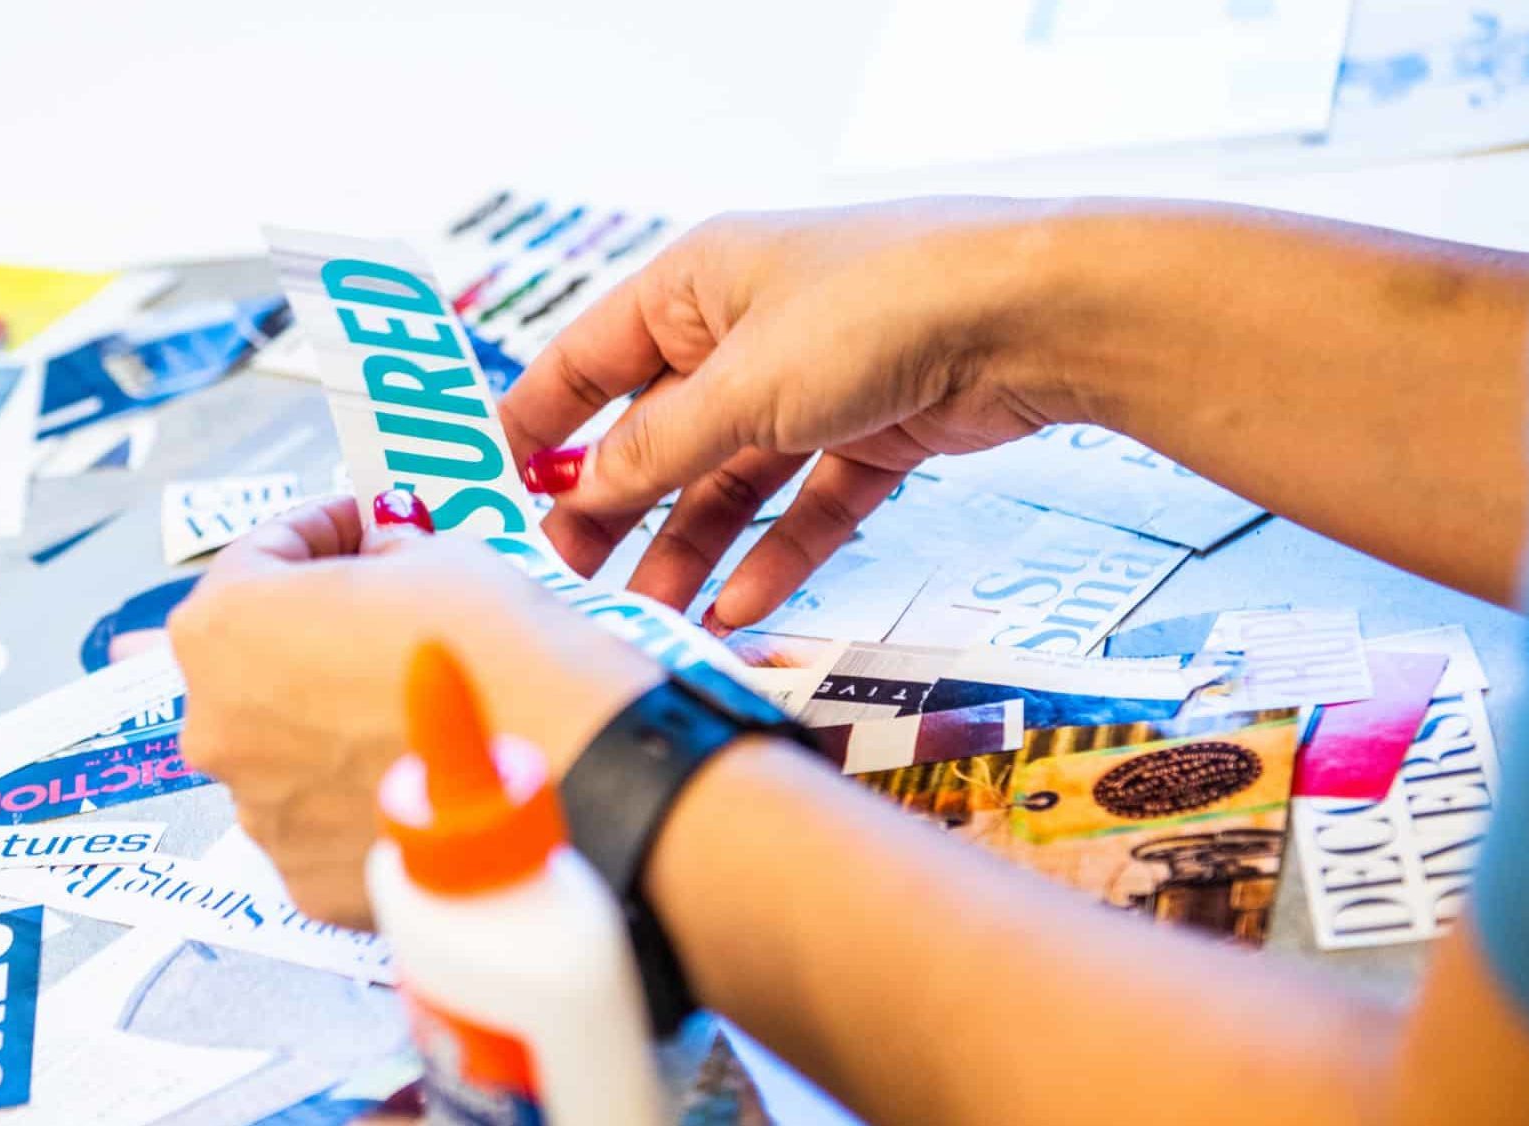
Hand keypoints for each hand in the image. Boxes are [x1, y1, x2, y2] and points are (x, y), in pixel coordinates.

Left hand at [168, 494, 660, 928]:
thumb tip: (375, 558)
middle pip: (256, 663)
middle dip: (314, 632)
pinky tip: (414, 769)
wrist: (573, 772)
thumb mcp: (437, 555)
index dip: (318, 533)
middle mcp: (218, 725)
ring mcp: (261, 813)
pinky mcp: (308, 879)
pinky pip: (323, 822)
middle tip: (383, 615)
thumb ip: (381, 554)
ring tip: (407, 704)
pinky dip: (357, 794)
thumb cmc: (498, 652)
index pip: (255, 558)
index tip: (358, 528)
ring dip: (331, 721)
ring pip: (286, 751)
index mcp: (226, 626)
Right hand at [500, 199, 1117, 630]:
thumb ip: (658, 449)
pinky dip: (776, 551)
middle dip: (614, 507)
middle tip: (568, 578)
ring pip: (732, 478)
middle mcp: (749, 327)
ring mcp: (815, 380)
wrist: (1038, 311)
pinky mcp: (878, 427)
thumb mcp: (742, 386)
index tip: (490, 487)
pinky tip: (741, 608)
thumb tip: (586, 490)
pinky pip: (807, 501)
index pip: (588, 360)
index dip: (537, 423)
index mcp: (696, 283)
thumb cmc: (879, 307)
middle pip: (658, 432)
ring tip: (651, 615)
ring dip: (692, 548)